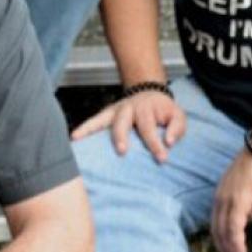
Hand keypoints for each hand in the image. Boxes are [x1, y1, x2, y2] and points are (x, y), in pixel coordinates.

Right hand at [71, 90, 186, 162]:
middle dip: (121, 135)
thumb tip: (168, 142)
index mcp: (146, 109)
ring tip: (78, 138)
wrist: (150, 93)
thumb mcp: (178, 116)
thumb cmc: (164, 111)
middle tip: (122, 151)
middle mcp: (128, 108)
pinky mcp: (107, 114)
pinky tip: (74, 137)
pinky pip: (94, 120)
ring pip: (102, 119)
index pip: (149, 128)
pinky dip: (84, 128)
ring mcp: (115, 110)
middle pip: (122, 121)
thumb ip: (176, 128)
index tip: (162, 158)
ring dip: (91, 129)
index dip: (155, 144)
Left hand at [211, 151, 251, 251]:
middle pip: (217, 230)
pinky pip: (235, 227)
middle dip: (223, 250)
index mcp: (221, 194)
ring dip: (230, 251)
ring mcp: (228, 198)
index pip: (216, 222)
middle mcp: (220, 197)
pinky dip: (236, 244)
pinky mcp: (239, 200)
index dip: (221, 240)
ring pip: (225, 232)